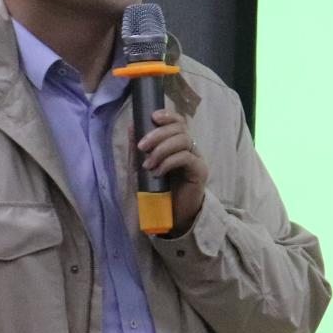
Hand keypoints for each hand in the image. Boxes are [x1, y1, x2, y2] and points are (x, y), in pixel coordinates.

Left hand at [138, 107, 209, 231]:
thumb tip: (132, 125)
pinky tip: (158, 172)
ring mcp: (197, 159)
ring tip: (148, 165)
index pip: (178, 122)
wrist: (169, 216)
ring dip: (162, 149)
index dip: (168, 115)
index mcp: (177, 144)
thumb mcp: (141, 167)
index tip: (153, 117)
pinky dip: (169, 162)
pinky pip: (186, 157)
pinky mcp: (200, 171)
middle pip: (180, 128)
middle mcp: (190, 148)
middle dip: (158, 134)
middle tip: (142, 147)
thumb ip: (137, 148)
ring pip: (184, 140)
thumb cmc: (156, 191)